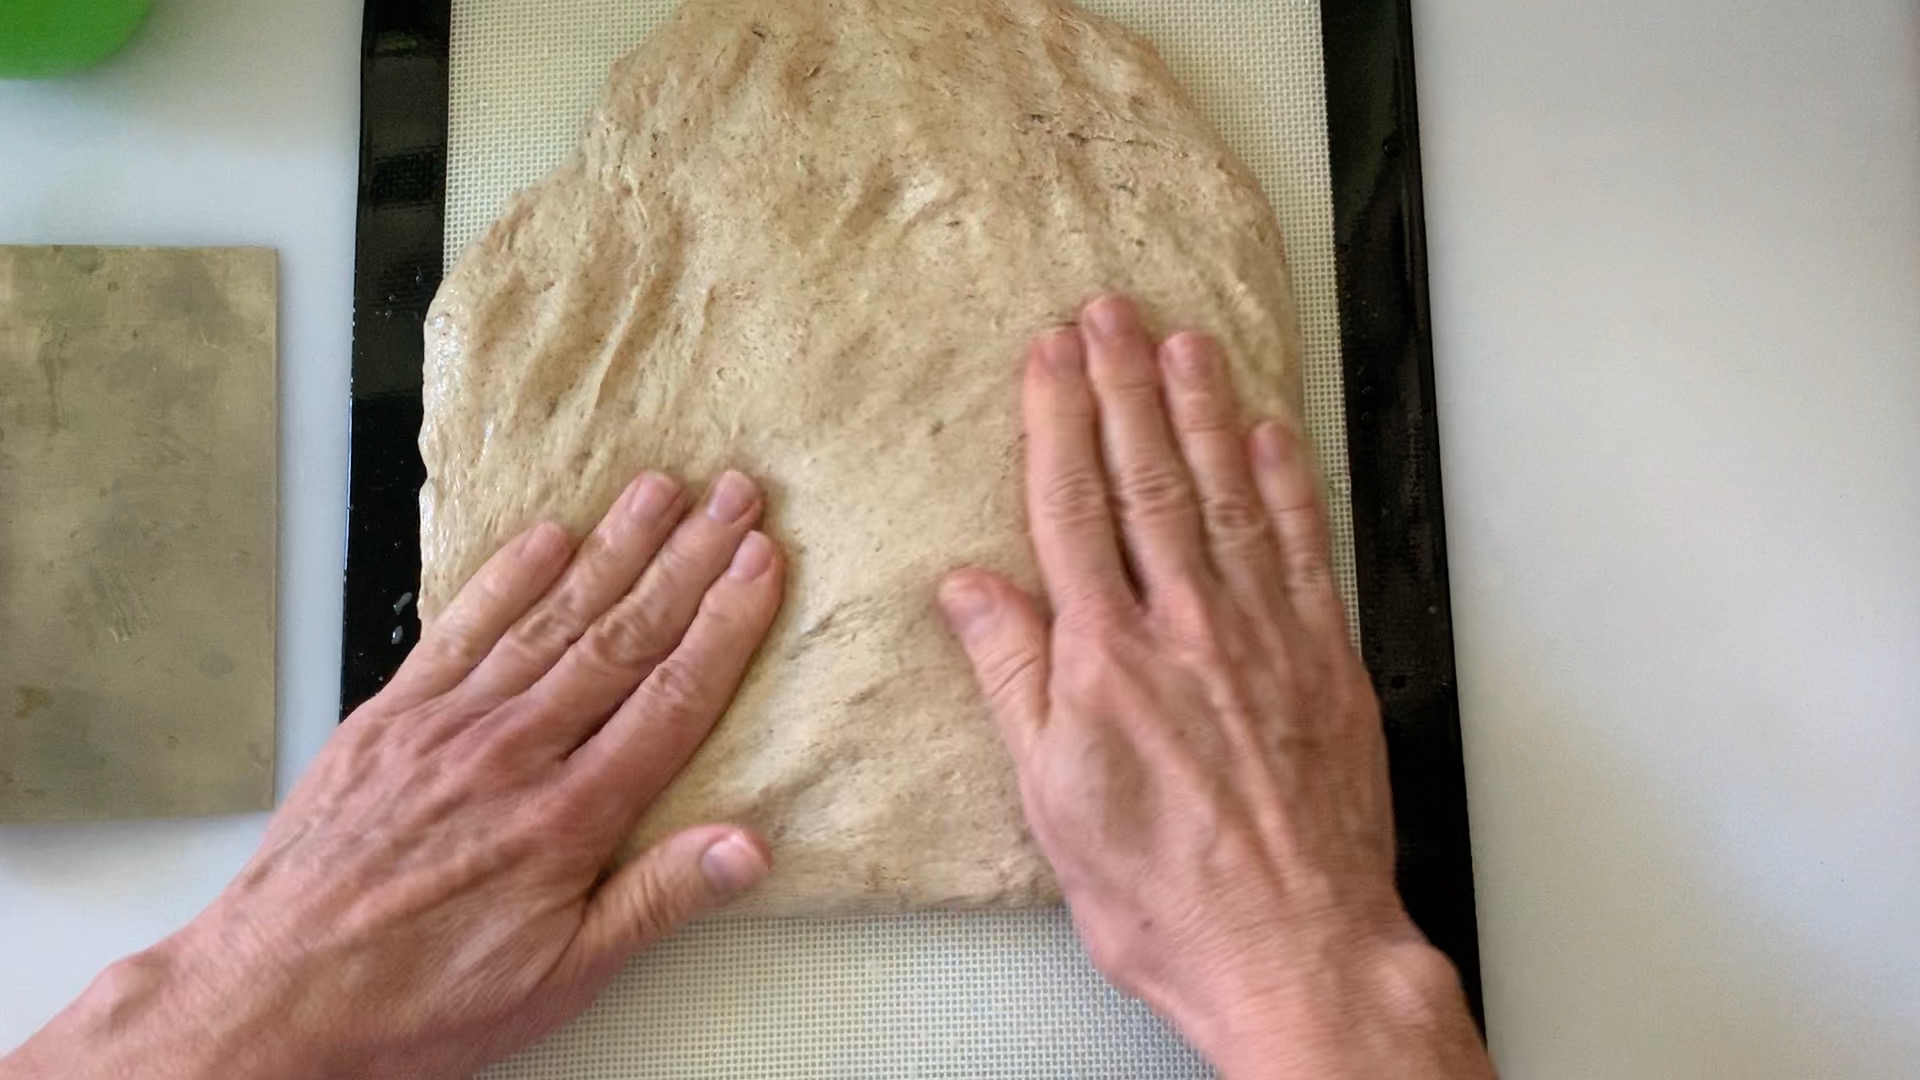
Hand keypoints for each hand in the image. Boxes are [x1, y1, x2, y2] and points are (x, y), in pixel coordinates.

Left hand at [3, 470, 785, 1079]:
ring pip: (551, 617)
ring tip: (662, 489)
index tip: (762, 562)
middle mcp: (513, 751)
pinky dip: (508, 577)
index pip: (671, 697)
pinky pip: (461, 628)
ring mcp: (447, 725)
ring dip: (614, 547)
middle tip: (735, 497)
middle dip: (688, 560)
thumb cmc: (418, 1001)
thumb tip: (749, 848)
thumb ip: (656, 902)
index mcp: (568, 817)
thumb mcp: (559, 980)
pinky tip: (549, 535)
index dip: (726, 623)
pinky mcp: (389, 717)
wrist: (272, 998)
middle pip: (622, 636)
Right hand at [939, 297, 1490, 1079]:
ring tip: (1185, 342)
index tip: (1048, 357)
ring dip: (1204, 410)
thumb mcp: (1051, 797)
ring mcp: (1266, 637)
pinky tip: (1274, 435)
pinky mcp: (1326, 661)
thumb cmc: (1166, 893)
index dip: (1057, 421)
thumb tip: (969, 587)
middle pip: (1149, 479)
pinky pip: (1305, 548)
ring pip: (1230, 495)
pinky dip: (1289, 484)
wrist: (1294, 950)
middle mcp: (1189, 626)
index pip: (1072, 507)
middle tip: (1110, 314)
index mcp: (1108, 656)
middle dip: (1125, 387)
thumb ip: (1013, 676)